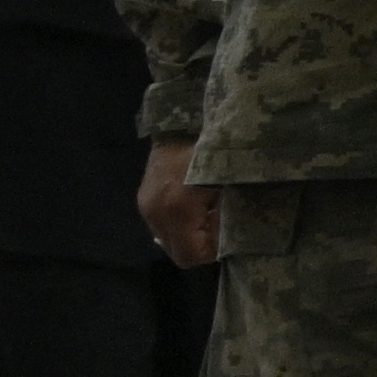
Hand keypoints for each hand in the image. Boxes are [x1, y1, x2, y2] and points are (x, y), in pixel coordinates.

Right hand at [134, 142, 219, 267]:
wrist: (181, 121)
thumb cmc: (213, 147)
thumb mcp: (230, 182)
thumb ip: (229, 214)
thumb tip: (231, 238)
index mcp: (177, 209)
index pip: (191, 255)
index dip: (214, 251)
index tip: (230, 233)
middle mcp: (155, 213)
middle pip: (178, 252)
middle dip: (202, 245)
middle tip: (221, 223)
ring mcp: (146, 206)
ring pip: (170, 240)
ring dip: (191, 234)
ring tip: (209, 211)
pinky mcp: (144, 199)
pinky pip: (164, 225)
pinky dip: (181, 223)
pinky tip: (196, 204)